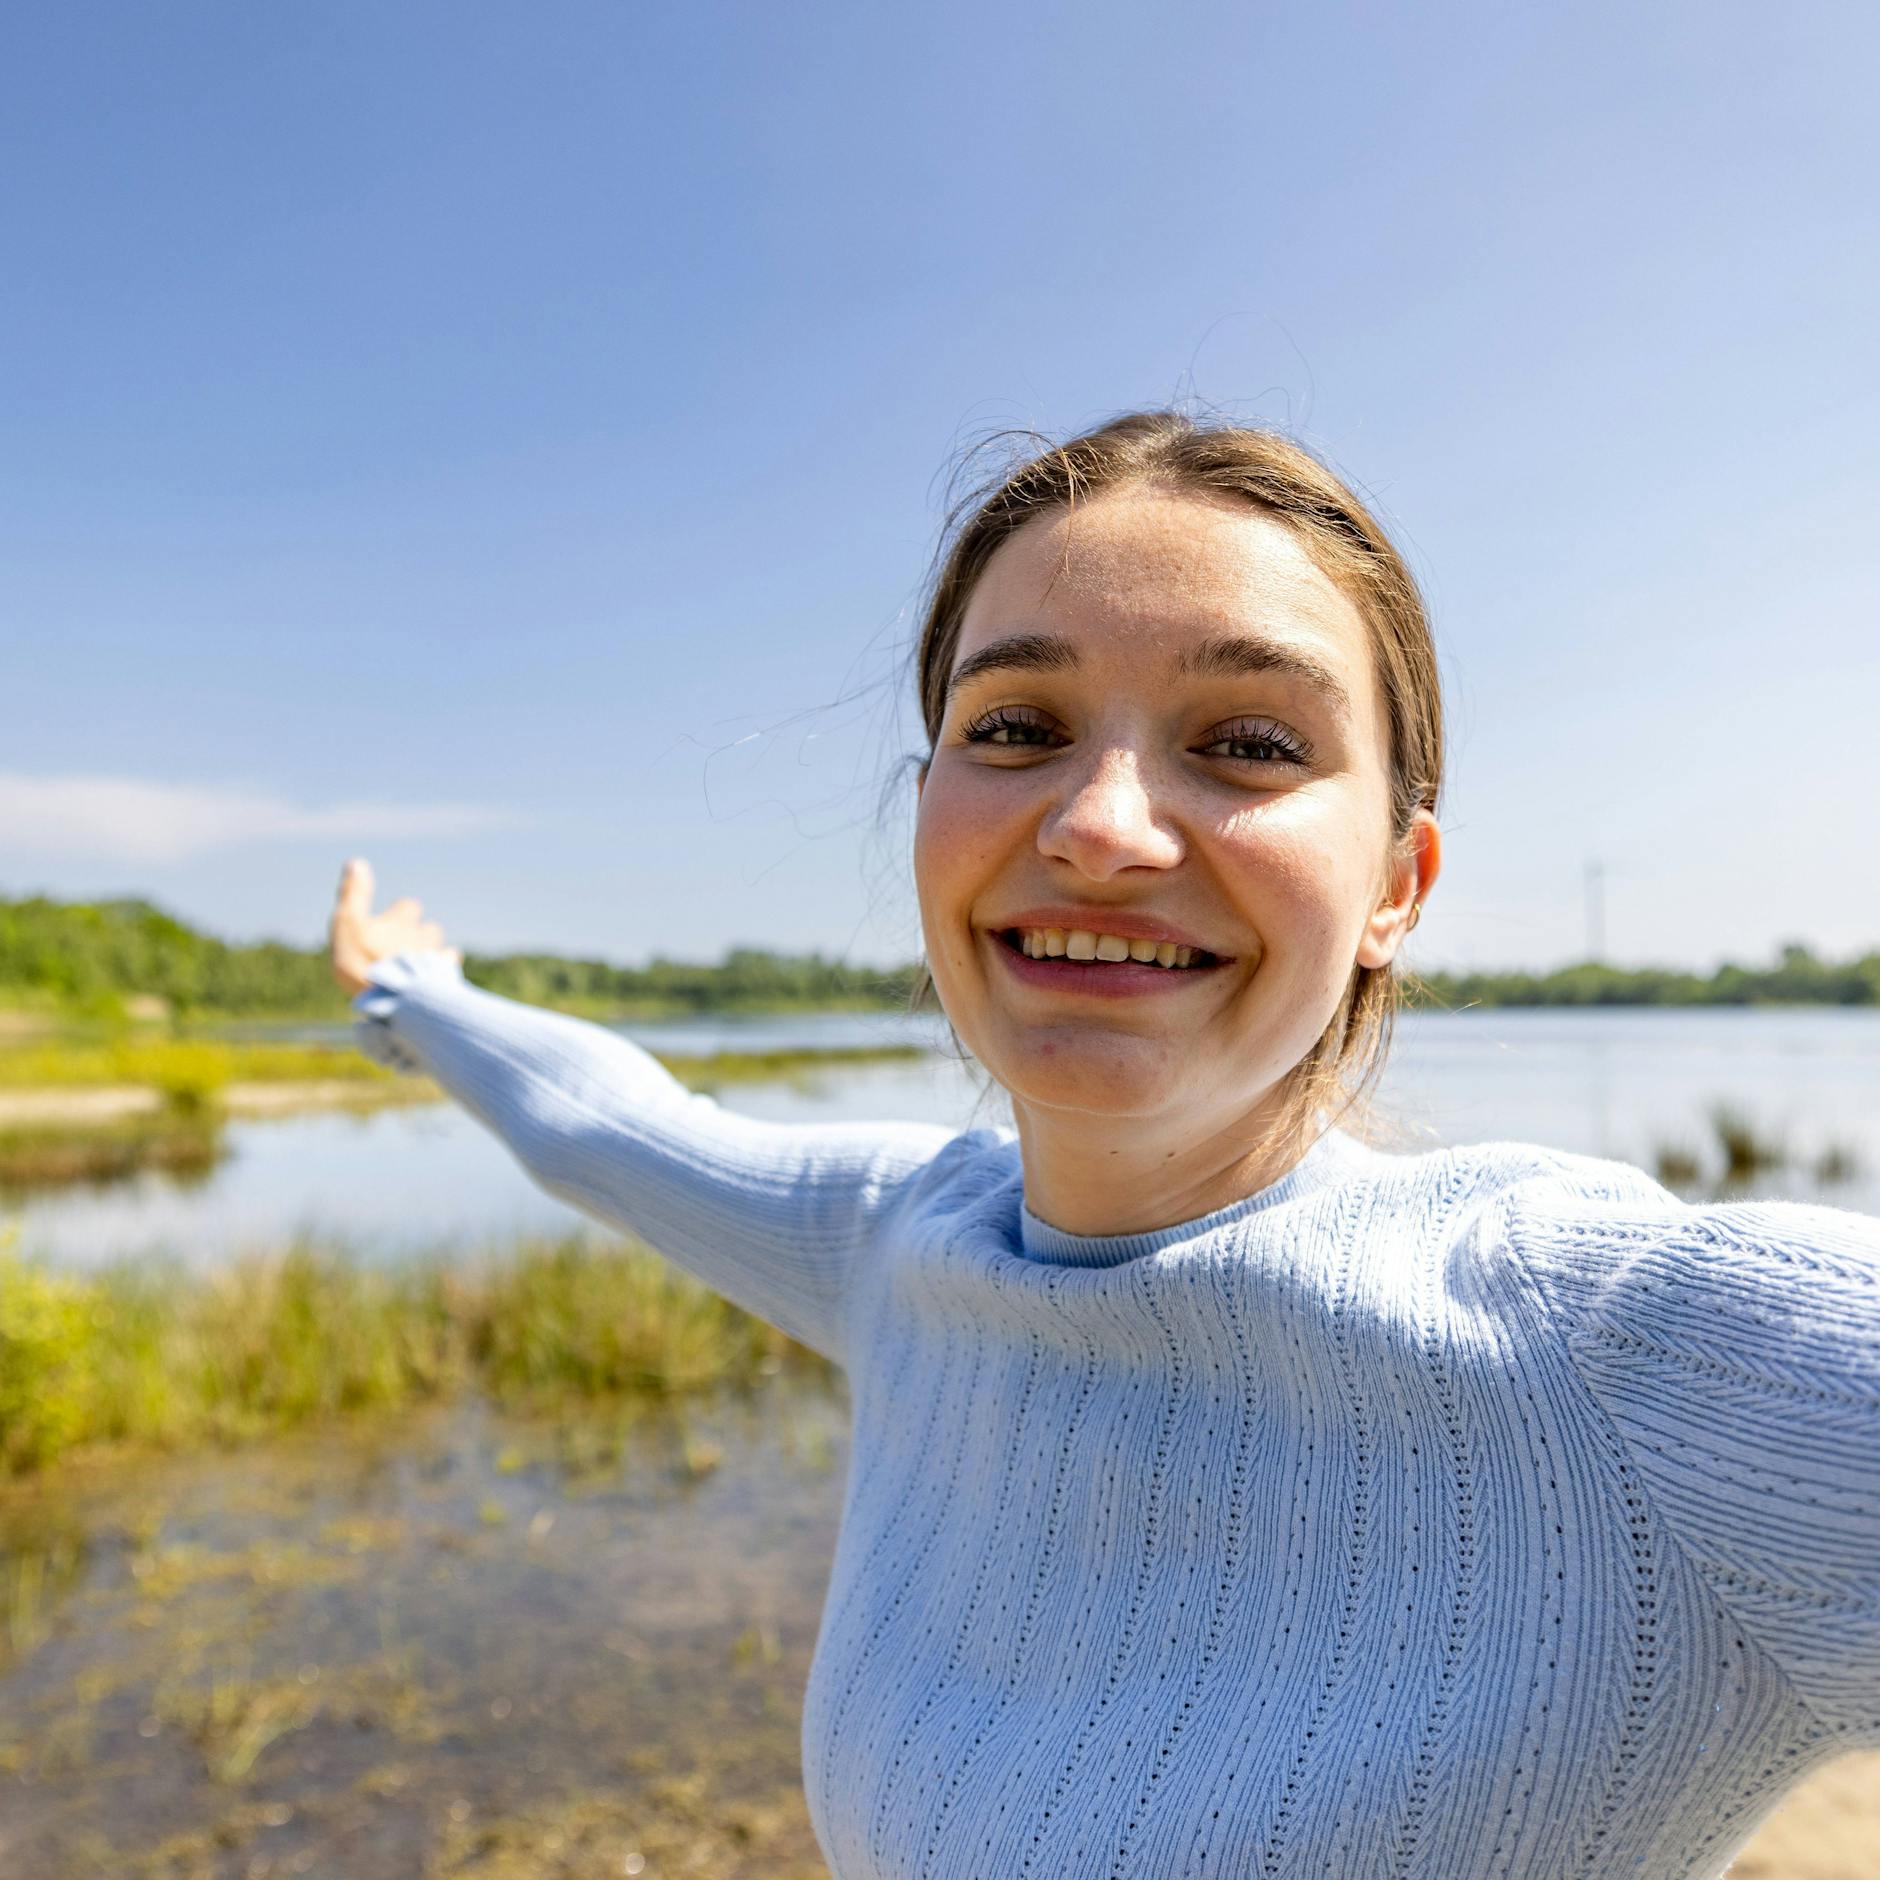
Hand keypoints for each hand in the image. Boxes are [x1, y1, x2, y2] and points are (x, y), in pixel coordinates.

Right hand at [328, 856, 459, 996]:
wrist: (389, 995)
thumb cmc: (363, 959)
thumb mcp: (348, 922)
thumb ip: (354, 893)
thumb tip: (357, 862)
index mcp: (401, 920)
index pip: (409, 907)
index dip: (401, 914)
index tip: (393, 922)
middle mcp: (423, 936)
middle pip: (429, 929)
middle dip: (420, 935)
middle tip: (404, 948)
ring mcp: (435, 958)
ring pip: (441, 949)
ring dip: (432, 954)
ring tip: (418, 967)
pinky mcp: (443, 979)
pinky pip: (449, 970)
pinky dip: (443, 972)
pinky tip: (435, 980)